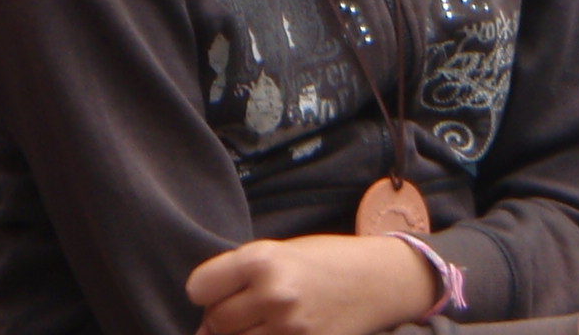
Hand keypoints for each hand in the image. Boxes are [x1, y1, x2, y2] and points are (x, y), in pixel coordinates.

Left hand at [189, 233, 436, 334]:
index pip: (198, 288)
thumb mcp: (283, 252)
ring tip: (263, 323)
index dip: (208, 291)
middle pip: (215, 322)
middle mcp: (274, 294)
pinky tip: (277, 332)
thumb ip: (241, 277)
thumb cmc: (327, 261)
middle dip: (223, 320)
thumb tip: (203, 325)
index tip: (220, 291)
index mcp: (264, 259)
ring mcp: (290, 328)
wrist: (379, 280)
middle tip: (248, 310)